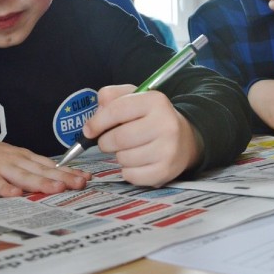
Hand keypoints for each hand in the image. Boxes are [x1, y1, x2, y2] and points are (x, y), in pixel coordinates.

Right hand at [0, 137, 89, 196]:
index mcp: (24, 157)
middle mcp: (15, 160)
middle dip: (62, 177)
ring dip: (41, 182)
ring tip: (57, 189)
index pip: (50, 164)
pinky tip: (16, 194)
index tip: (86, 177)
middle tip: (80, 184)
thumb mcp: (13, 159)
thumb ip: (31, 168)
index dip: (68, 171)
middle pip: (41, 170)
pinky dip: (5, 188)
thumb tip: (57, 178)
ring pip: (23, 175)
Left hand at [83, 85, 201, 186]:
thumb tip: (95, 118)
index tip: (89, 130)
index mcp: (156, 101)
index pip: (117, 110)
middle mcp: (165, 124)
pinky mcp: (166, 170)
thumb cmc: (151, 117)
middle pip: (118, 138)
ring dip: (119, 156)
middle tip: (109, 141)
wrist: (184, 139)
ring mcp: (168, 149)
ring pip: (123, 158)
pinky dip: (128, 171)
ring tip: (130, 149)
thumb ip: (111, 97)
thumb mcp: (135, 98)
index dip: (97, 122)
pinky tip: (137, 162)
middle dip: (106, 142)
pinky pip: (131, 176)